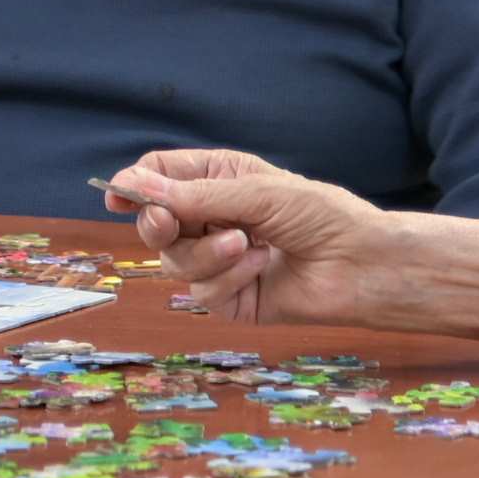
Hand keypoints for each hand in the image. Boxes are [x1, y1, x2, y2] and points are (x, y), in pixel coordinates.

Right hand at [102, 147, 383, 327]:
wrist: (360, 264)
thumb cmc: (319, 214)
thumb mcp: (255, 193)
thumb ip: (194, 196)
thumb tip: (135, 187)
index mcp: (216, 181)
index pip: (159, 178)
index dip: (134, 186)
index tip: (117, 196)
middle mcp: (211, 219)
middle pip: (154, 225)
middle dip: (158, 226)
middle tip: (170, 224)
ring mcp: (218, 261)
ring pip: (173, 263)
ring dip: (206, 253)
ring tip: (247, 244)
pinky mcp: (229, 299)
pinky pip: (201, 292)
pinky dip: (228, 277)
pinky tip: (261, 266)